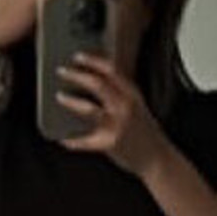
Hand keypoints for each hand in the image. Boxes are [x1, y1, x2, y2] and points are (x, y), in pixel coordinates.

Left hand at [54, 52, 165, 177]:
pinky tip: (63, 139)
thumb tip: (92, 84)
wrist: (157, 159)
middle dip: (77, 76)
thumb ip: (119, 94)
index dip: (92, 61)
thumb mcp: (136, 107)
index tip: (77, 56)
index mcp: (132, 95)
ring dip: (70, 102)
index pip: (111, 70)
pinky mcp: (109, 144)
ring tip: (59, 97)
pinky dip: (72, 140)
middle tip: (61, 71)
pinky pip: (85, 141)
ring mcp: (117, 125)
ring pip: (88, 108)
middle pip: (97, 84)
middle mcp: (125, 107)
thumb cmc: (144, 133)